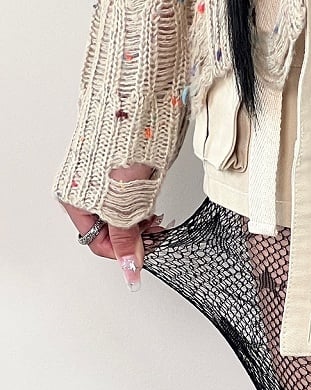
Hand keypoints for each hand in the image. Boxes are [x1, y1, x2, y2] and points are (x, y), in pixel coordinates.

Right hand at [58, 163, 165, 290]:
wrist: (134, 116)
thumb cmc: (120, 151)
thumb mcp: (122, 205)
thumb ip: (126, 239)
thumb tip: (130, 269)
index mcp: (74, 202)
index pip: (99, 243)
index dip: (123, 251)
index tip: (142, 250)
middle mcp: (85, 194)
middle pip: (112, 231)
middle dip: (134, 233)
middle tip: (152, 228)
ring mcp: (102, 185)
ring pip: (124, 217)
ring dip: (140, 219)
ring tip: (151, 210)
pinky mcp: (118, 176)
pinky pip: (130, 200)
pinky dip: (142, 204)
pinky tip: (150, 197)